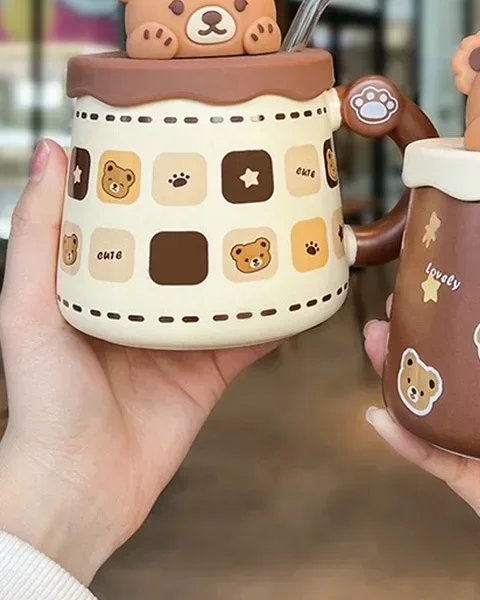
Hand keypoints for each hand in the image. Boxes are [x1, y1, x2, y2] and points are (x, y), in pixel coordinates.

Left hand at [0, 140, 277, 583]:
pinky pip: (255, 336)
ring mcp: (184, 336)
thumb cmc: (40, 397)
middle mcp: (148, 304)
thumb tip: (54, 151)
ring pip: (231, 288)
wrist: (79, 488)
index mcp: (104, 282)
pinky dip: (280, 315)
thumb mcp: (28, 306)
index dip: (163, 181)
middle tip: (255, 174)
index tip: (188, 137)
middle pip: (195, 249)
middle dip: (221, 215)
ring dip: (258, 260)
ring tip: (289, 219)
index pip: (139, 219)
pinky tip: (304, 286)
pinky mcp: (214, 370)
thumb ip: (39, 234)